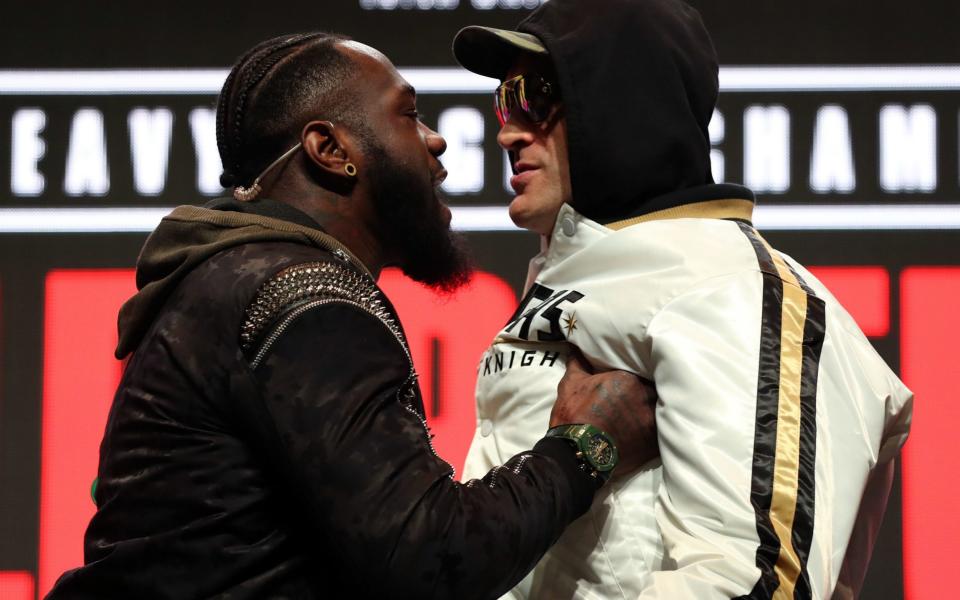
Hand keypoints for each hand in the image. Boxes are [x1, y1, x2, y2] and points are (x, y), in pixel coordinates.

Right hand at [550, 351, 658, 474]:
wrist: (578, 452)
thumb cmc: (575, 414)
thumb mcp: (572, 383)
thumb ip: (579, 362)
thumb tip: (576, 347)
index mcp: (629, 379)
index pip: (645, 370)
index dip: (641, 375)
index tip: (634, 381)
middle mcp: (646, 396)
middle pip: (656, 389)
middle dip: (651, 392)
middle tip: (641, 397)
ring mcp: (653, 420)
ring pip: (663, 409)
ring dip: (657, 409)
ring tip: (647, 414)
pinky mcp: (654, 442)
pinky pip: (664, 433)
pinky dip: (660, 431)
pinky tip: (652, 432)